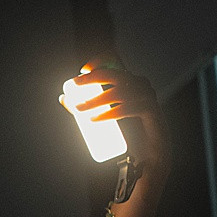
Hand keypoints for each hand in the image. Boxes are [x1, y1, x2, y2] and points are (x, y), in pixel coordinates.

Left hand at [70, 60, 166, 179]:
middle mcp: (141, 85)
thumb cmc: (129, 132)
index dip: (100, 62)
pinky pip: (129, 108)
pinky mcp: (152, 111)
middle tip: (75, 86)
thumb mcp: (106, 115)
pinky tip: (96, 118)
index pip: (117, 64)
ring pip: (120, 92)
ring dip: (97, 99)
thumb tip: (63, 98)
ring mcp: (149, 97)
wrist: (151, 154)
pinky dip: (110, 113)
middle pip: (116, 75)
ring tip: (81, 109)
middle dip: (93, 78)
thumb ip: (87, 106)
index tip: (83, 70)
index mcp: (132, 82)